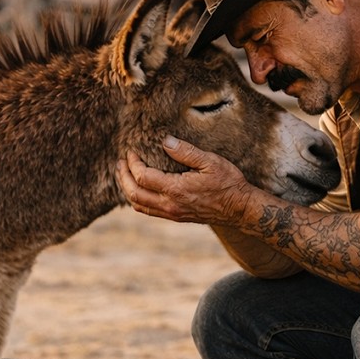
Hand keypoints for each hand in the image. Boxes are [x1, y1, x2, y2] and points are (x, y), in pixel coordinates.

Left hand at [115, 136, 257, 225]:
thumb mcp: (210, 162)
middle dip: (123, 177)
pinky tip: (140, 189)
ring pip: (138, 205)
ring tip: (124, 175)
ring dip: (127, 189)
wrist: (240, 209)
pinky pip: (149, 211)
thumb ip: (186, 151)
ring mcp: (172, 213)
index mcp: (176, 189)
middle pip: (134, 194)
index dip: (133, 163)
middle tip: (120, 163)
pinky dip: (138, 199)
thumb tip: (166, 141)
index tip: (131, 151)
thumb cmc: (228, 183)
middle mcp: (170, 205)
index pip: (142, 177)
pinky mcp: (176, 217)